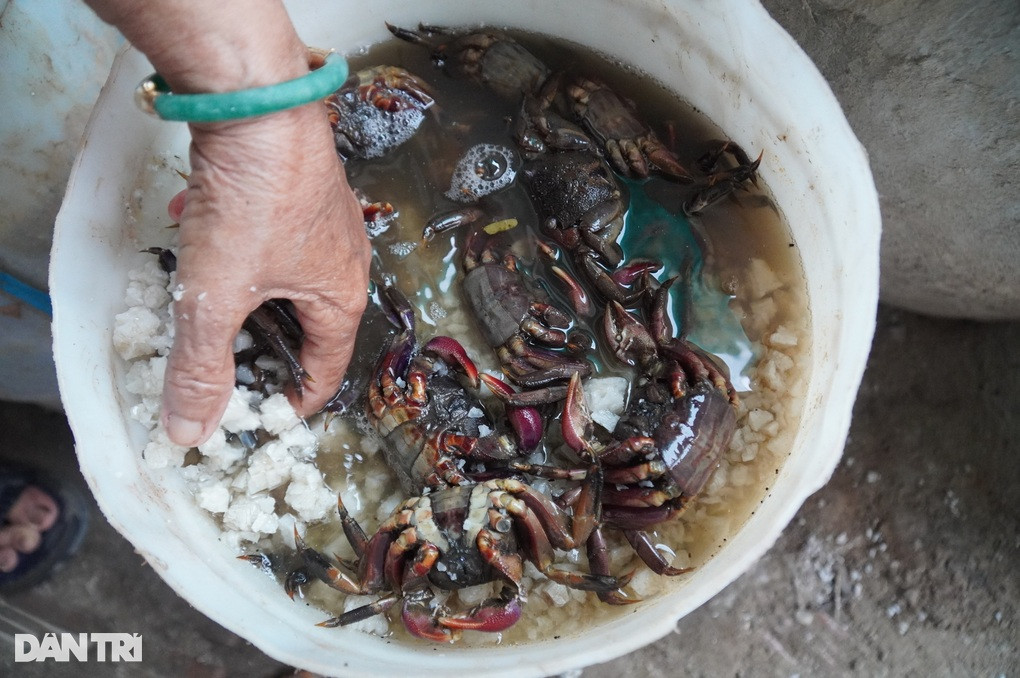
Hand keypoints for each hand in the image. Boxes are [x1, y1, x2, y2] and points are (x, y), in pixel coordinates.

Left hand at [161, 104, 370, 445]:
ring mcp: (327, 219)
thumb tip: (192, 431)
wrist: (258, 103)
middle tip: (214, 354)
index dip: (290, 400)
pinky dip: (238, 244)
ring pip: (284, 277)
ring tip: (201, 284)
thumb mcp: (217, 297)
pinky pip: (273, 234)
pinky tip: (199, 223)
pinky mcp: (302, 185)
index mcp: (340, 299)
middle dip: (256, 344)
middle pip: (303, 325)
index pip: (325, 371)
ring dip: (242, 289)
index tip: (255, 414)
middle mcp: (344, 261)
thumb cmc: (254, 203)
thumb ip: (203, 367)